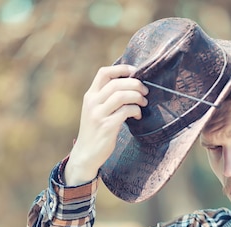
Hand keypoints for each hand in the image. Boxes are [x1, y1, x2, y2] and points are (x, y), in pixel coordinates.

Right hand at [64, 65, 148, 185]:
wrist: (85, 154)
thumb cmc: (95, 131)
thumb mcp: (95, 111)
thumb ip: (106, 98)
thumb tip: (129, 85)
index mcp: (90, 96)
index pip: (104, 72)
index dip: (121, 69)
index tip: (135, 72)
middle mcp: (92, 102)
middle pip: (116, 83)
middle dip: (135, 84)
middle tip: (145, 91)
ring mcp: (98, 114)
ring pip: (121, 95)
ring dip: (137, 97)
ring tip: (144, 103)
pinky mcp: (107, 126)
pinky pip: (125, 111)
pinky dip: (136, 111)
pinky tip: (138, 116)